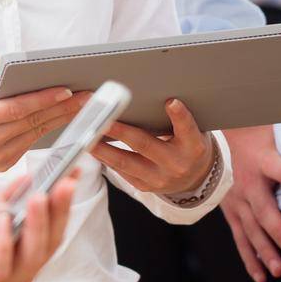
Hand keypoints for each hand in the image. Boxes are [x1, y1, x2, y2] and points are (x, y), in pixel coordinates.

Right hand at [0, 60, 89, 174]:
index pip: (16, 109)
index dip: (43, 100)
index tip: (65, 90)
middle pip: (31, 122)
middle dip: (61, 108)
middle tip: (85, 96)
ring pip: (34, 134)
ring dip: (59, 119)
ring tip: (80, 105)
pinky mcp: (1, 165)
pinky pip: (29, 144)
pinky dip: (46, 130)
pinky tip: (61, 118)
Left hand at [0, 170, 80, 281]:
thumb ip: (5, 202)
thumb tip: (29, 179)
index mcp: (24, 255)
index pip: (53, 228)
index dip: (65, 201)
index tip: (74, 173)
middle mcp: (20, 271)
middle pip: (51, 242)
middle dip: (60, 210)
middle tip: (65, 182)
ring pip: (33, 257)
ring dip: (38, 225)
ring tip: (39, 197)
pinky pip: (1, 268)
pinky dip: (5, 242)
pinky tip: (1, 219)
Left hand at [89, 98, 214, 195]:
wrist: (194, 177)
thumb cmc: (188, 145)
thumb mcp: (191, 131)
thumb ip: (177, 119)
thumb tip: (151, 95)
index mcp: (193, 146)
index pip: (187, 129)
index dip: (180, 116)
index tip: (171, 102)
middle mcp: (176, 164)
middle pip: (145, 145)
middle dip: (121, 131)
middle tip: (102, 118)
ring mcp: (159, 178)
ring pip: (125, 162)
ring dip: (103, 148)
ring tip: (86, 136)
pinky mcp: (144, 186)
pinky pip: (120, 171)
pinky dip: (105, 158)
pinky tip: (92, 147)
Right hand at [219, 124, 280, 281]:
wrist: (213, 138)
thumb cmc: (251, 135)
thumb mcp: (272, 130)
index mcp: (261, 160)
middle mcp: (248, 183)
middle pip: (264, 210)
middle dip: (278, 232)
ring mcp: (236, 200)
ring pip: (251, 230)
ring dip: (264, 252)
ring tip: (278, 272)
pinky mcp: (230, 212)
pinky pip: (240, 238)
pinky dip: (250, 258)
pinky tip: (261, 277)